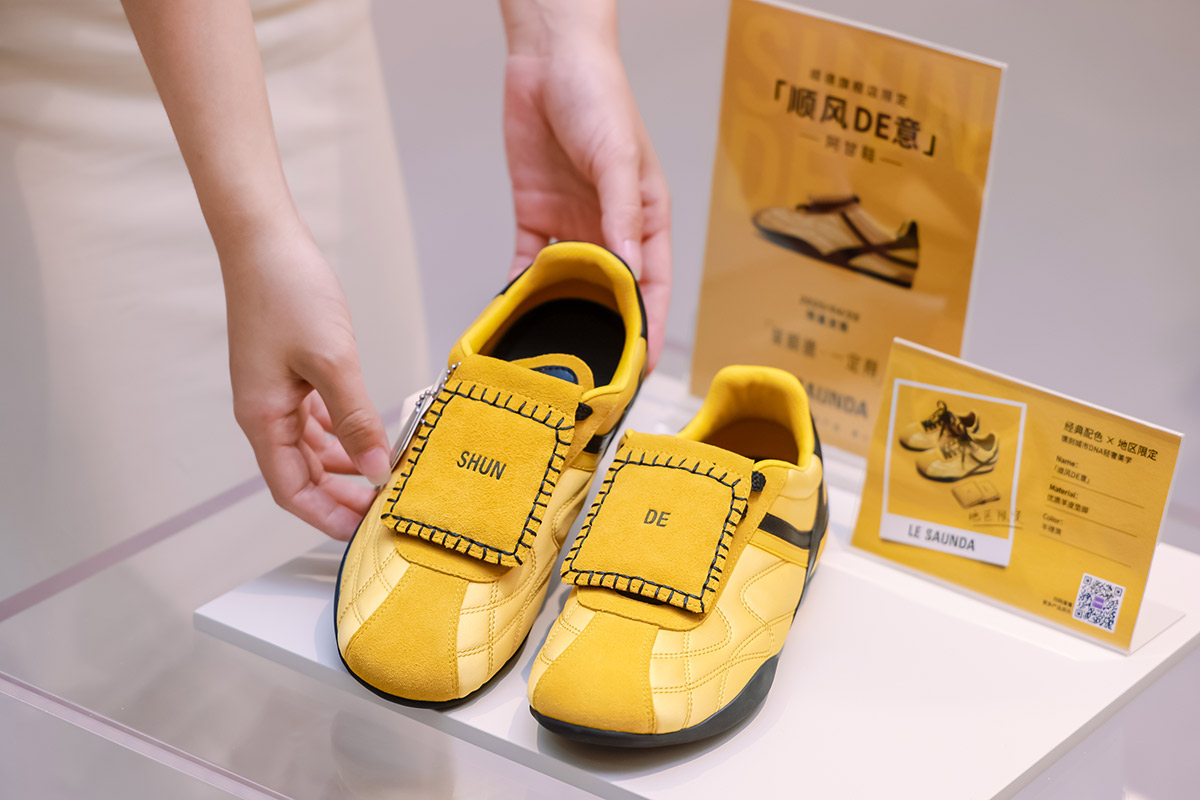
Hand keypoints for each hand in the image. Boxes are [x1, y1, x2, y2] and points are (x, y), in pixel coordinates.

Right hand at [224, 222, 391, 539]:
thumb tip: (376, 470)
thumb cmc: (287, 292)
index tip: (362, 531)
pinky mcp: (288, 373)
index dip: (326, 516)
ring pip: (309, 448)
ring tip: (382, 473)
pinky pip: (314, 419)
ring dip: (343, 464)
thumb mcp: (332, 361)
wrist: (265, 240)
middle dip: (340, 496)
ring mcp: (275, 393)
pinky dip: (340, 432)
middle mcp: (264, 411)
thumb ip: (355, 419)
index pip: (291, 490)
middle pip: (301, 475)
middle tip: (381, 508)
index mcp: (263, 417)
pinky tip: (368, 433)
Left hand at [503, 28, 670, 369]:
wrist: (549, 59)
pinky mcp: (535, 215)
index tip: (642, 367)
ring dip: (560, 314)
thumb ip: (622, 215)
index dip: (649, 327)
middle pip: (610, 292)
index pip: (652, 285)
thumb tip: (628, 269)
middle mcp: (611, 228)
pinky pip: (527, 261)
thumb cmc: (600, 96)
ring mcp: (572, 225)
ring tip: (549, 353)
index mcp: (645, 219)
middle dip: (605, 332)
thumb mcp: (619, 157)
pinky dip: (519, 287)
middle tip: (593, 372)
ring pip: (568, 283)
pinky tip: (511, 311)